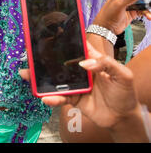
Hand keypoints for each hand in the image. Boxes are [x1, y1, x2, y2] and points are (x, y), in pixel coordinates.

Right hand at [19, 43, 139, 129]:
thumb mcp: (122, 75)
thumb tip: (84, 63)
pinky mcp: (73, 99)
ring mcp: (75, 85)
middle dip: (43, 59)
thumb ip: (106, 65)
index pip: (78, 47)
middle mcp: (81, 71)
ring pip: (55, 79)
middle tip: (30, 55)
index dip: (65, 40)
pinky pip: (60, 97)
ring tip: (27, 74)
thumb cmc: (125, 93)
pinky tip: (45, 97)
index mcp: (93, 61)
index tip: (50, 34)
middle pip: (59, 62)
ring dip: (40, 77)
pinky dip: (52, 98)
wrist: (123, 118)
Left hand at [92, 0, 150, 34]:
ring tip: (149, 14)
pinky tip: (148, 16)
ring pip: (142, 4)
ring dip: (147, 8)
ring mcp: (129, 6)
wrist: (105, 29)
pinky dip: (146, 14)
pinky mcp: (132, 13)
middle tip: (150, 2)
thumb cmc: (107, 15)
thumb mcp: (120, 4)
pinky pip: (142, 12)